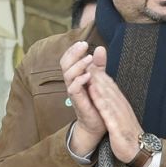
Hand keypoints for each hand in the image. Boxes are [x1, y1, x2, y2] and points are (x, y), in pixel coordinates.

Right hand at [58, 41, 105, 156]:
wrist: (98, 124)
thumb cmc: (97, 102)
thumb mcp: (99, 80)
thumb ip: (99, 65)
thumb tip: (100, 48)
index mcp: (75, 76)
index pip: (68, 59)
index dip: (73, 50)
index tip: (82, 42)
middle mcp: (71, 83)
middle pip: (65, 64)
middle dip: (73, 53)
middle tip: (83, 45)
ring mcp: (73, 92)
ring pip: (68, 74)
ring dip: (78, 65)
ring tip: (89, 58)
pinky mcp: (78, 102)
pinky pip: (74, 89)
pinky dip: (80, 80)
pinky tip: (89, 75)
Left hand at [86, 69, 146, 166]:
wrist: (139, 150)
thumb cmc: (128, 134)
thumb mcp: (121, 117)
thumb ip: (114, 105)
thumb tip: (107, 95)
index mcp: (121, 104)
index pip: (110, 85)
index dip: (100, 73)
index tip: (90, 62)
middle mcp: (121, 106)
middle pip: (108, 86)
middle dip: (97, 72)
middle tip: (86, 59)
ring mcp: (119, 114)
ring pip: (107, 94)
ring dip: (97, 81)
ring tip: (88, 69)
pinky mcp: (117, 125)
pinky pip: (107, 110)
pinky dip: (100, 99)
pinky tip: (93, 91)